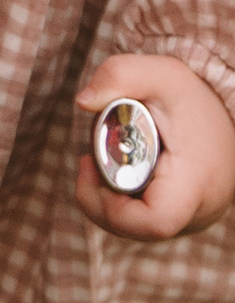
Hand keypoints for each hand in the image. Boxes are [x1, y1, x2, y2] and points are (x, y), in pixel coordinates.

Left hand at [73, 54, 234, 240]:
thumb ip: (118, 75)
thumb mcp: (159, 73)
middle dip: (100, 199)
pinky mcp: (189, 214)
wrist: (226, 108)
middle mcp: (202, 208)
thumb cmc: (192, 93)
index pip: (155, 222)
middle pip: (138, 229)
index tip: (89, 164)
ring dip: (110, 201)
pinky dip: (125, 202)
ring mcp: (197, 215)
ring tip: (102, 163)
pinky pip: (149, 221)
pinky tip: (118, 172)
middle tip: (88, 159)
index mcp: (196, 181)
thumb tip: (82, 102)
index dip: (111, 208)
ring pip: (141, 228)